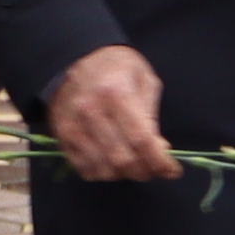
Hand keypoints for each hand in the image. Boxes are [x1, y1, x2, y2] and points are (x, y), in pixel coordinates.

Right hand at [47, 44, 178, 183]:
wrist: (74, 59)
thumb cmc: (116, 68)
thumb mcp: (144, 79)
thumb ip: (152, 116)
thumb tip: (159, 149)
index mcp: (116, 92)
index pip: (140, 139)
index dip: (159, 161)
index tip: (172, 170)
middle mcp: (91, 111)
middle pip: (122, 159)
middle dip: (145, 171)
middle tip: (155, 168)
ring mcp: (73, 126)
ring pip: (103, 169)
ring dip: (124, 175)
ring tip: (134, 165)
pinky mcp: (62, 137)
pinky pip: (84, 169)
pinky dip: (103, 173)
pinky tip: (112, 163)